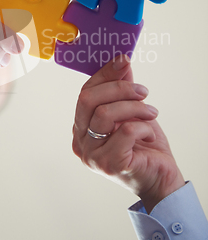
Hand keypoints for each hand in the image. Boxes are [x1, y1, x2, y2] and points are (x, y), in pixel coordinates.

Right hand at [72, 56, 184, 212]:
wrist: (159, 178)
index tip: (123, 61)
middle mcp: (80, 142)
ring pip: (105, 114)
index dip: (104, 74)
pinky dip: (143, 127)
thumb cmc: (143, 145)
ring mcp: (91, 155)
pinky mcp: (108, 164)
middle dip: (119, 89)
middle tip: (142, 90)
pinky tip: (149, 133)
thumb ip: (122, 89)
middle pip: (88, 100)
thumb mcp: (131, 111)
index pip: (85, 93)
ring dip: (134, 107)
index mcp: (81, 128)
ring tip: (152, 112)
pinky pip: (125, 131)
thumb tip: (120, 60)